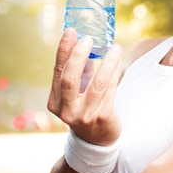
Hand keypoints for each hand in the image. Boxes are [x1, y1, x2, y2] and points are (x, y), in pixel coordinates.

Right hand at [47, 28, 121, 145]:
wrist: (96, 141)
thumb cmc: (85, 107)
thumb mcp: (77, 91)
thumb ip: (80, 70)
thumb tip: (85, 40)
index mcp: (55, 101)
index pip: (57, 72)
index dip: (63, 50)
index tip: (71, 31)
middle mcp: (66, 110)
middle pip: (69, 78)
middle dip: (78, 55)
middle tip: (89, 37)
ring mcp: (84, 115)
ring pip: (96, 84)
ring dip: (107, 62)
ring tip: (115, 47)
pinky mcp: (103, 117)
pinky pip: (110, 90)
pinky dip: (114, 72)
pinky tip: (118, 60)